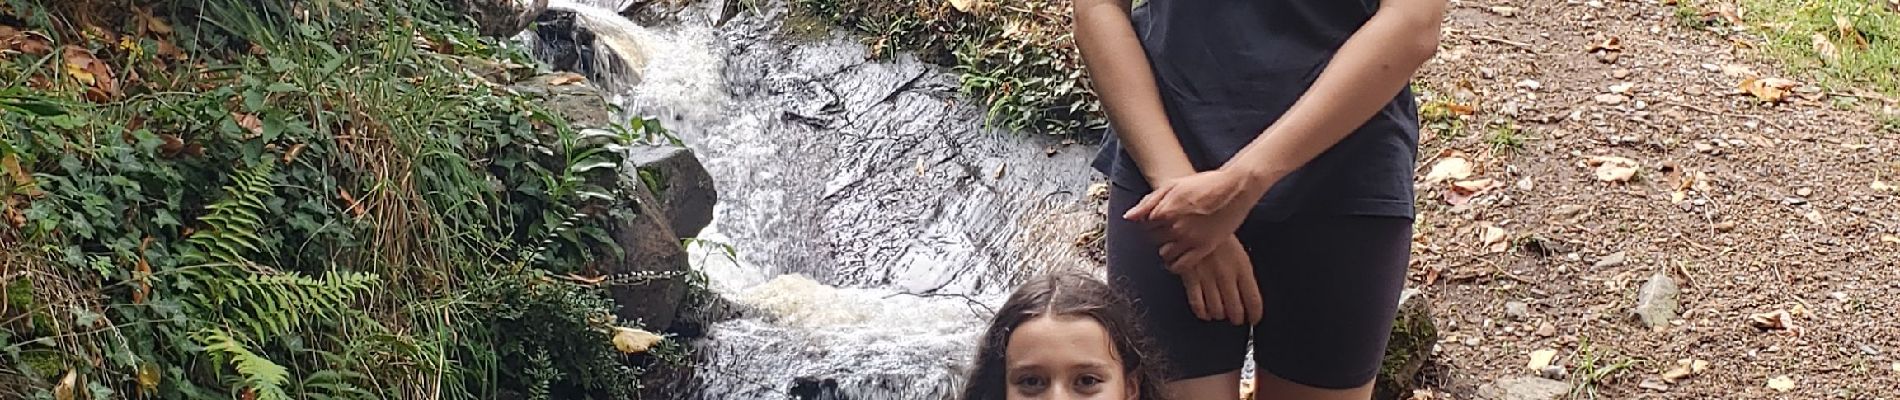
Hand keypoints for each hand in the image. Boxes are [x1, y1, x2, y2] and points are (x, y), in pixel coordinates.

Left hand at [1124, 168, 1268, 271]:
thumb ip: (1149, 202)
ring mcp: (1190, 239)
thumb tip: (1129, 217)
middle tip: (1168, 231)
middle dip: (1158, 236)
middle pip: (1154, 240)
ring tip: (1173, 243)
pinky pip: (1182, 265)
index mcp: (1165, 210)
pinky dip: (1174, 266)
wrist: (1235, 188)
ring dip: (1165, 250)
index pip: (1145, 226)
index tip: (1158, 222)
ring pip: (1165, 254)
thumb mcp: (1173, 185)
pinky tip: (1175, 261)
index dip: (1151, 224)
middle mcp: (1175, 227)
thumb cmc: (1205, 183)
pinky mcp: (1204, 248)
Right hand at [1177, 235, 1262, 324]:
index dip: (1255, 314)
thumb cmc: (1217, 235)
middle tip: (1236, 318)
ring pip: (1217, 310)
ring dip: (1220, 315)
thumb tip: (1247, 297)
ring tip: (1221, 313)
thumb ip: (1243, 275)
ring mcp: (1208, 277)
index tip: (1254, 318)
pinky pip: (1197, 304)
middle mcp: (1226, 275)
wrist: (1194, 220)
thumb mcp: (1238, 252)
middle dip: (1237, 317)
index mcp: (1242, 267)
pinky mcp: (1190, 277)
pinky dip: (1202, 313)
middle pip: (1235, 309)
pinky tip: (1205, 312)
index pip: (1253, 300)